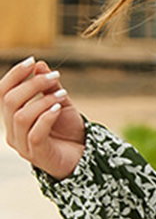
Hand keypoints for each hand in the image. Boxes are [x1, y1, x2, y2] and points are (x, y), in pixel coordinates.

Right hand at [1, 57, 85, 179]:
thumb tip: (38, 64)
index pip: (2, 92)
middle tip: (54, 77)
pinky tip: (58, 109)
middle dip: (32, 84)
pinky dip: (46, 117)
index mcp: (12, 118)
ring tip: (61, 94)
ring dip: (42, 101)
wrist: (84, 158)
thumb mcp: (59, 104)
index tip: (32, 61)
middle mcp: (13, 132)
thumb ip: (49, 87)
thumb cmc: (68, 132)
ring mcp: (23, 146)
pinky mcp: (38, 156)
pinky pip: (35, 133)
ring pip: (21, 117)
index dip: (14, 74)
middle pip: (10, 101)